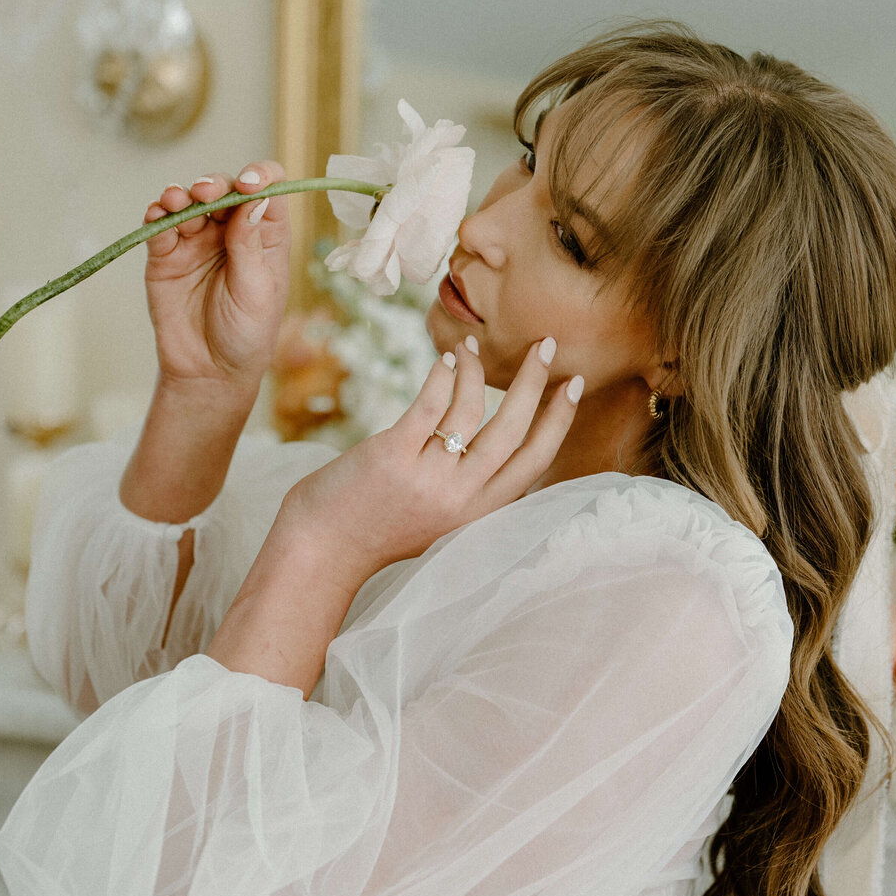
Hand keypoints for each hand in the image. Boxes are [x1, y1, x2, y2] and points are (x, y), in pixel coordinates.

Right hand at [141, 161, 290, 398]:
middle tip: (206, 193)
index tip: (249, 182)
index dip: (259, 177)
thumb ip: (250, 245)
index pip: (267, 191)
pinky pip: (159, 226)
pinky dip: (156, 214)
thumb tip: (254, 197)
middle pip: (224, 189)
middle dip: (215, 184)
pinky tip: (158, 214)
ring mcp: (196, 240)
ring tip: (176, 201)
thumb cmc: (246, 335)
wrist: (209, 372)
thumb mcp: (257, 291)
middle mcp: (231, 232)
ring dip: (182, 193)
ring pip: (188, 201)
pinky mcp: (166, 255)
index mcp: (265, 237)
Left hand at [278, 335, 584, 579]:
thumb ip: (470, 492)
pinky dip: (444, 375)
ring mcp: (427, 477)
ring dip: (478, 370)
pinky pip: (430, 405)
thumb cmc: (378, 530)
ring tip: (472, 347)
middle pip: (514, 429)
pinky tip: (447, 358)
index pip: (536, 461)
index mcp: (479, 514)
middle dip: (535, 382)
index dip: (559, 420)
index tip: (573, 385)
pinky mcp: (392, 456)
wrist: (323, 550)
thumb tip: (491, 446)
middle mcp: (461, 498)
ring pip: (472, 410)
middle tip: (547, 345)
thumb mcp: (440, 522)